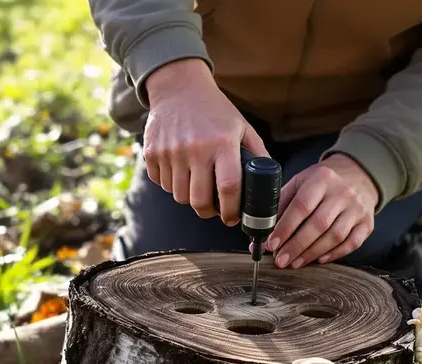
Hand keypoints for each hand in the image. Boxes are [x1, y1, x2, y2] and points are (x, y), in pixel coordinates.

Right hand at [143, 59, 269, 224]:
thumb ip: (257, 154)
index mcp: (222, 143)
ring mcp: (170, 152)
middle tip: (214, 209)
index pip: (228, 188)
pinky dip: (171, 184)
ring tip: (197, 184)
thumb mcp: (242, 126)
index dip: (231, 210)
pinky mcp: (151, 153)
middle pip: (199, 200)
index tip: (233, 218)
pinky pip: (162, 184)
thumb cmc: (215, 110)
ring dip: (189, 197)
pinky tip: (180, 171)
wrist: (178, 87)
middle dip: (208, 212)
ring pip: (178, 196)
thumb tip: (269, 184)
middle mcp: (195, 149)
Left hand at [267, 154, 380, 268]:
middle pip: (319, 224)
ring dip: (312, 253)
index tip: (272, 244)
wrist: (358, 175)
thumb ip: (282, 204)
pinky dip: (334, 254)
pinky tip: (318, 260)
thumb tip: (263, 232)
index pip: (301, 206)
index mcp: (322, 179)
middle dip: (297, 245)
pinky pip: (351, 243)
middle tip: (281, 260)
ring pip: (335, 236)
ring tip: (294, 263)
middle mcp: (343, 193)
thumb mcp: (301, 182)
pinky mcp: (367, 223)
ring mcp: (357, 209)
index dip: (285, 228)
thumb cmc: (323, 182)